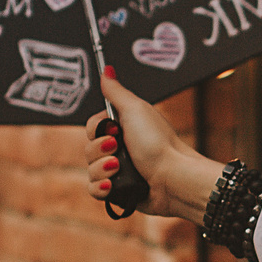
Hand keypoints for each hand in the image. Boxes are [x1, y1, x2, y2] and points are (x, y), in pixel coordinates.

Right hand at [88, 69, 225, 224]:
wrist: (173, 178)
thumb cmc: (158, 143)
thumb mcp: (135, 110)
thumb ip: (116, 92)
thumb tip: (107, 69)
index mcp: (123, 128)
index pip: (91, 128)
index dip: (97, 131)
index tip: (114, 131)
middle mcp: (119, 149)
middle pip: (88, 149)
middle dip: (100, 151)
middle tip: (118, 149)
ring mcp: (118, 171)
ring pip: (89, 171)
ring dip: (102, 170)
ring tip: (120, 169)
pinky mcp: (119, 192)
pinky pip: (95, 190)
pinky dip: (102, 188)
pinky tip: (113, 186)